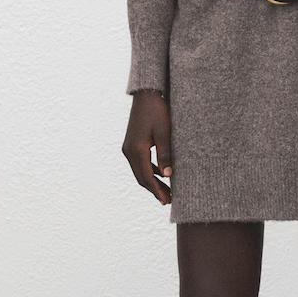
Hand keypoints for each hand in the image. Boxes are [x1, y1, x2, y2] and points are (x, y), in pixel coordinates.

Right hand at [122, 90, 172, 207]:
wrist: (146, 95)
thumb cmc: (157, 111)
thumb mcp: (165, 133)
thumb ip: (165, 155)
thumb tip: (168, 176)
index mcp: (136, 150)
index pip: (146, 177)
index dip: (157, 191)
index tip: (167, 201)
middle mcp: (129, 151)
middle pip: (141, 177)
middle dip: (154, 190)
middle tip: (169, 201)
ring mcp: (128, 147)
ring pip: (140, 171)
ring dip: (152, 182)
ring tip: (167, 191)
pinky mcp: (132, 143)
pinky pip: (140, 163)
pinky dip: (149, 171)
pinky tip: (160, 175)